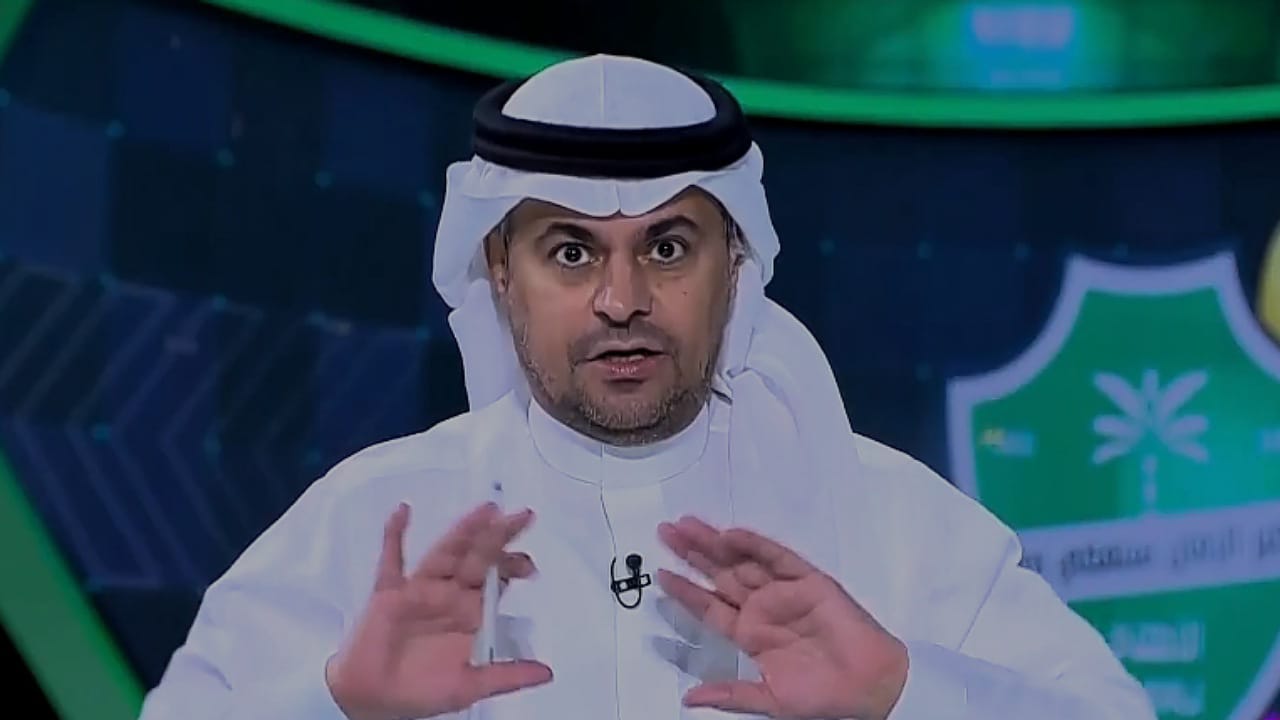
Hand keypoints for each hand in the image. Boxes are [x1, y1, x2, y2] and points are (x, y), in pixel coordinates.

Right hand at [326, 502, 551, 719]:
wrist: (370, 700)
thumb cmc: (419, 692)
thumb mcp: (468, 686)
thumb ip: (506, 676)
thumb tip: (547, 674)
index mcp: (469, 613)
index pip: (497, 580)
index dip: (513, 568)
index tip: (529, 565)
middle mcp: (449, 594)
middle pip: (478, 558)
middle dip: (499, 538)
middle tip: (521, 516)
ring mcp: (419, 589)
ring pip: (446, 553)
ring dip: (464, 531)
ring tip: (485, 510)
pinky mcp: (389, 592)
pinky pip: (391, 559)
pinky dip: (394, 535)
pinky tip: (403, 511)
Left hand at [657, 517, 907, 719]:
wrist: (870, 689)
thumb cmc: (823, 699)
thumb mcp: (768, 699)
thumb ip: (730, 694)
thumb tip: (689, 698)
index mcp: (750, 635)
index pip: (708, 607)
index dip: (684, 590)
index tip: (659, 574)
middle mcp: (763, 608)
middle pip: (719, 575)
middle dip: (692, 553)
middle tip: (665, 531)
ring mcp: (784, 592)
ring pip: (742, 561)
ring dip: (715, 543)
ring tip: (686, 526)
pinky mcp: (809, 581)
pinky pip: (777, 558)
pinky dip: (755, 546)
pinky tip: (730, 535)